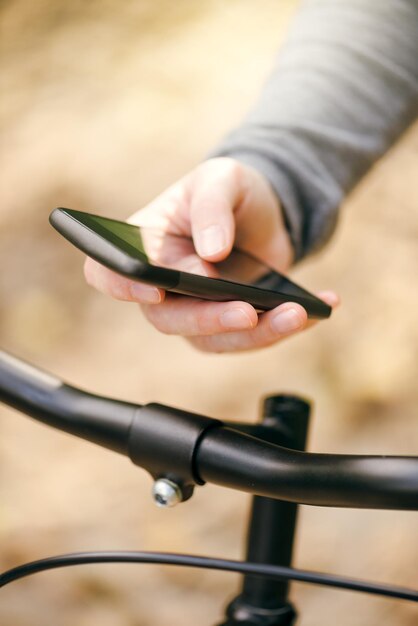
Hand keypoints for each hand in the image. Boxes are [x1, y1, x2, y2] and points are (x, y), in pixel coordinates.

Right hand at [84, 157, 338, 351]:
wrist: (264, 212)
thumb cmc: (230, 190)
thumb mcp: (223, 178)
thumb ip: (212, 206)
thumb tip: (210, 252)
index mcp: (144, 244)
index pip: (109, 272)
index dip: (122, 285)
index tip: (155, 287)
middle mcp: (162, 284)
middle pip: (167, 317)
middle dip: (208, 318)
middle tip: (247, 311)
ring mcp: (193, 309)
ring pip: (212, 338)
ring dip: (255, 333)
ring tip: (296, 313)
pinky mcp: (228, 323)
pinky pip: (250, 338)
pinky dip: (285, 327)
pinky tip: (319, 308)